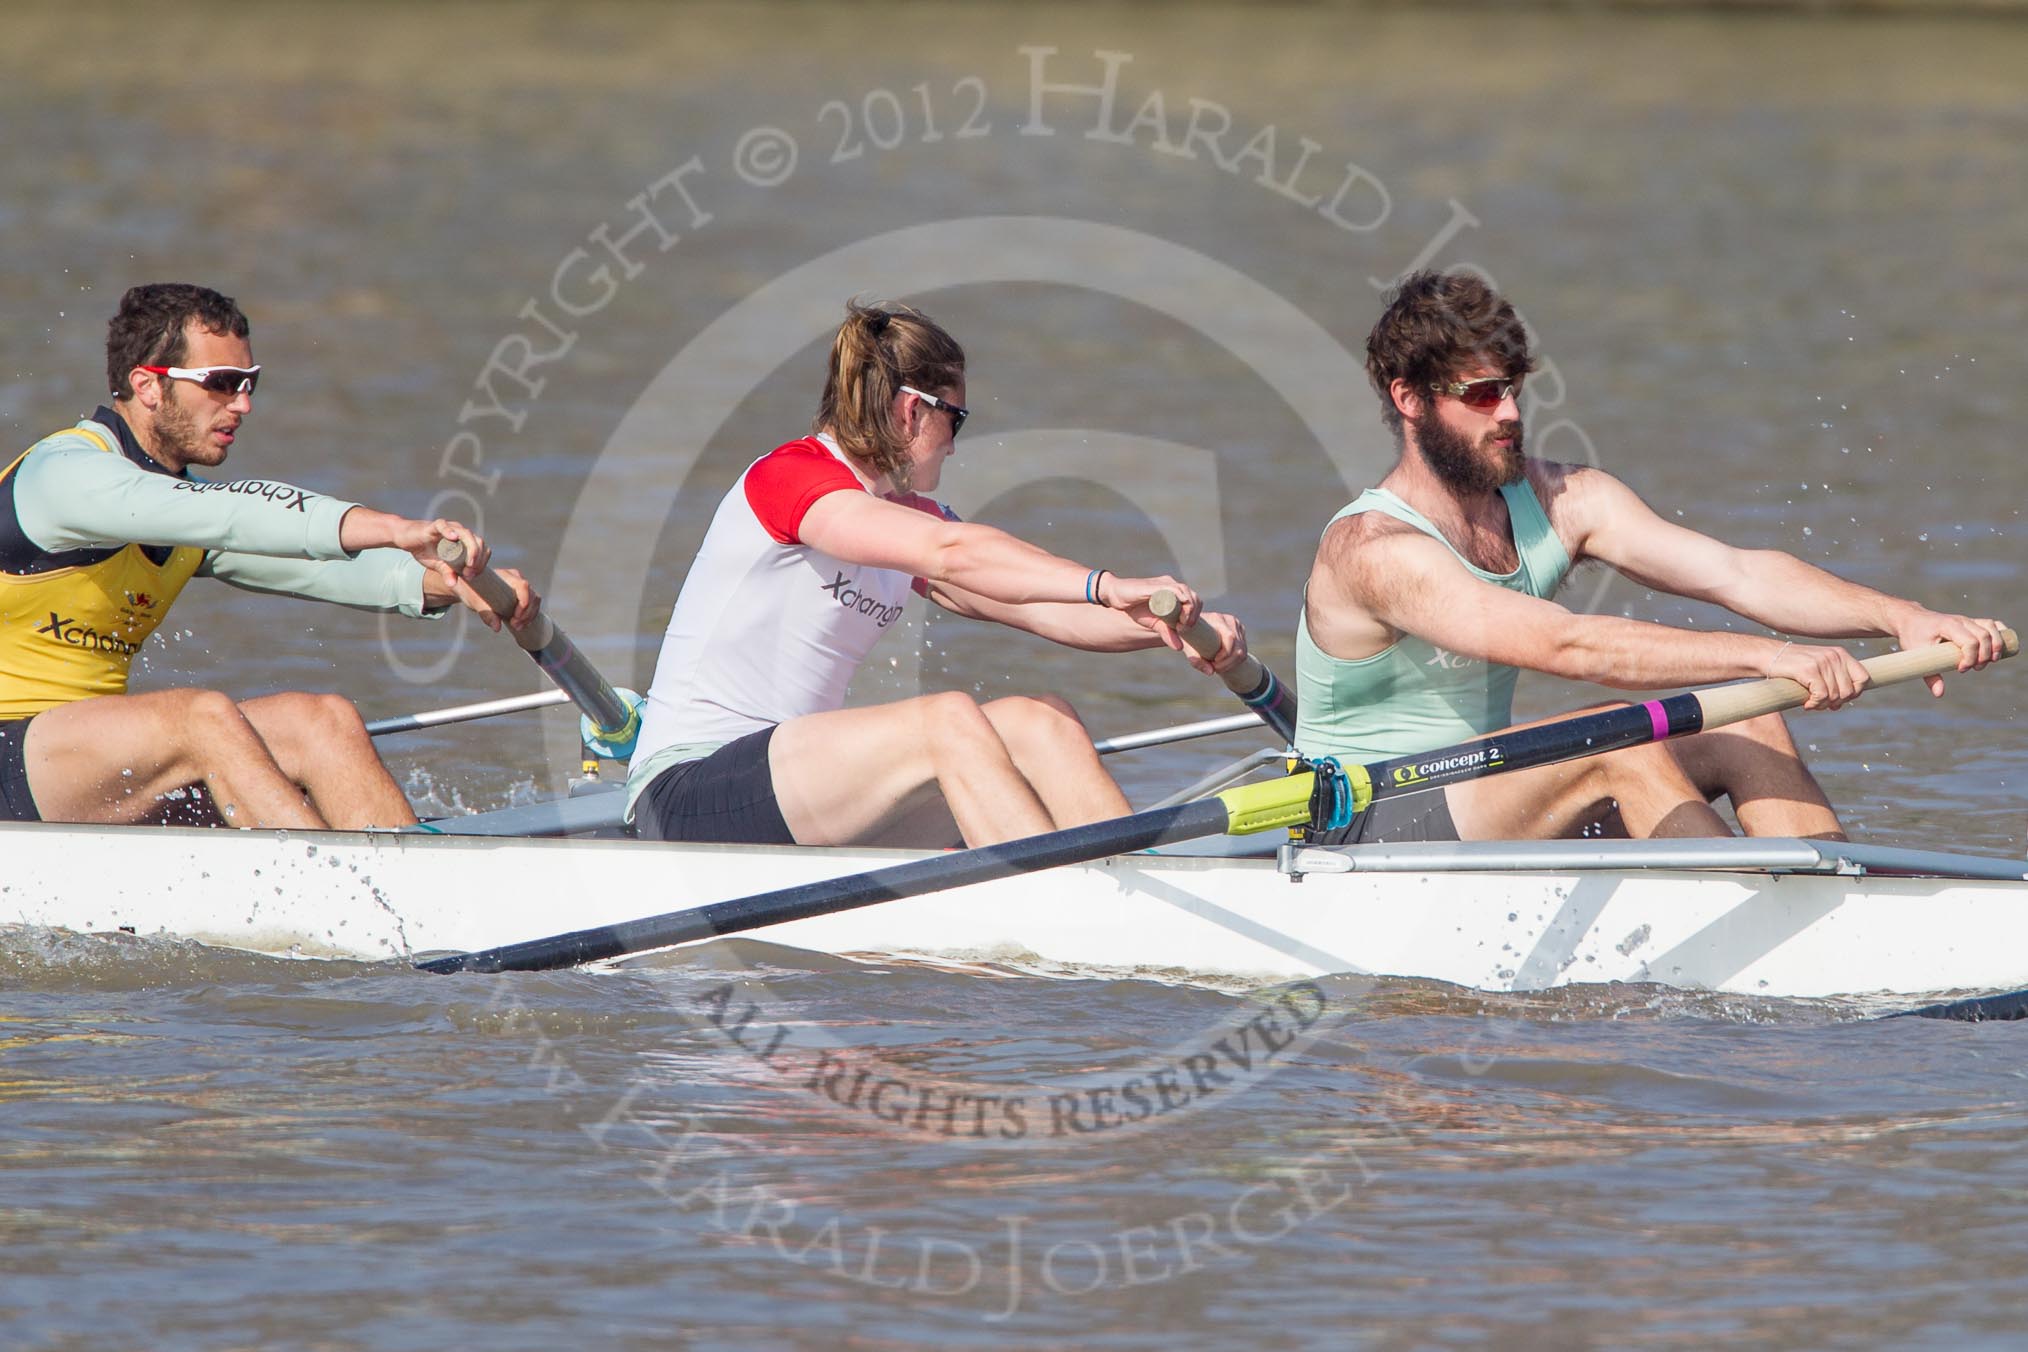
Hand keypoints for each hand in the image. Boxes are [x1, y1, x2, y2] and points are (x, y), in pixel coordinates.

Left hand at [423, 564, 541, 632]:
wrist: (469, 588)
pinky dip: (529, 616)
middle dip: (527, 613)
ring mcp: (520, 587)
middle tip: (515, 626)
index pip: (523, 586)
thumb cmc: (471, 592)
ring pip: (535, 601)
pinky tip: (521, 625)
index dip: (524, 602)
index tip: (515, 617)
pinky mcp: (521, 595)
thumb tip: (497, 627)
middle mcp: (516, 579)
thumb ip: (486, 615)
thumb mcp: (475, 603)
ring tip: (517, 627)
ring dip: (529, 616)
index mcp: (506, 576)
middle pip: (532, 595)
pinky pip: (532, 605)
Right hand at [1098, 574, 1199, 650]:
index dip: (1195, 613)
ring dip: (1189, 609)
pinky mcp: (1156, 585)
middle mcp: (1171, 585)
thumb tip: (1179, 648)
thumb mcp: (1154, 624)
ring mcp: (1164, 583)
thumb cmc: (1134, 608)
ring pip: (1186, 592)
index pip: (1193, 599)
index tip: (1188, 627)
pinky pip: (1174, 590)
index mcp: (1173, 592)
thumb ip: (1167, 633)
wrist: (1115, 596)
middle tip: (1186, 627)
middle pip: (1193, 596)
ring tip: (1182, 624)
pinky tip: (1178, 614)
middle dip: (1194, 613)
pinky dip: (1180, 601)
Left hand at [1184, 610, 1249, 675]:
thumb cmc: (1191, 640)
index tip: (1214, 662)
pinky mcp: (1240, 631)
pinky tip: (1224, 663)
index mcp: (1216, 619)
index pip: (1229, 637)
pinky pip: (1243, 651)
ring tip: (1218, 667)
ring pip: (1242, 651)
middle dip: (1227, 662)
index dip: (1225, 653)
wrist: (1196, 631)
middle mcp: (1229, 620)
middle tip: (1215, 668)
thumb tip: (1210, 672)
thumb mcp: (1189, 650)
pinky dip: (1235, 661)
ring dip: (1231, 664)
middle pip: (1237, 647)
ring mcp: (1237, 625)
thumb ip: (1197, 661)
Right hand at [1769, 642, 1869, 709]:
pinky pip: (1822, 696)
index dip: (1854, 693)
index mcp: (1840, 654)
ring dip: (1822, 705)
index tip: (1838, 699)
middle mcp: (1834, 656)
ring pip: (1835, 696)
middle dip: (1835, 702)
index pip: (1863, 678)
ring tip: (1811, 703)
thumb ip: (1833, 681)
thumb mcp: (1818, 668)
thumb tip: (1840, 704)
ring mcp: (1822, 662)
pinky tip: (1806, 704)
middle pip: (1849, 691)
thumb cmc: (1792, 667)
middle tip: (1820, 704)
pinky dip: (1815, 704)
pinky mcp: (1809, 670)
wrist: (1767, 656)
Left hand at [1892, 609, 2010, 695]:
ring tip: (1990, 661)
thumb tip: (1939, 694)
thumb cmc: (1913, 636)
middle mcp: (1960, 620)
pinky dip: (1999, 634)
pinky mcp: (1971, 622)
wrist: (1911, 620)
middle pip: (1984, 635)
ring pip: (1991, 628)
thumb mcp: (1917, 655)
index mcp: (1947, 625)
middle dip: (1984, 656)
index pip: (1969, 641)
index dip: (1970, 658)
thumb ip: (1929, 675)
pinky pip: (1991, 624)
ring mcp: (1967, 620)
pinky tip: (1998, 648)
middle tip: (1975, 669)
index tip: (1961, 670)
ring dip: (1996, 645)